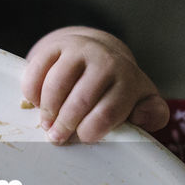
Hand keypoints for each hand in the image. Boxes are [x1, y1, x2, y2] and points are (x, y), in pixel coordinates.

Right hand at [20, 26, 168, 143]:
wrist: (98, 52)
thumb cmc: (118, 88)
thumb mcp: (141, 101)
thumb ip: (152, 114)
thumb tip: (141, 116)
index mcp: (128, 79)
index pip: (108, 111)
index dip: (91, 130)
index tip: (83, 138)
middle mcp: (105, 61)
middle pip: (80, 100)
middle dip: (65, 125)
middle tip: (57, 138)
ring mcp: (78, 50)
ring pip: (56, 86)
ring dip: (47, 111)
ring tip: (47, 124)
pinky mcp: (55, 46)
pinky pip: (37, 71)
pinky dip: (32, 92)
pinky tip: (37, 103)